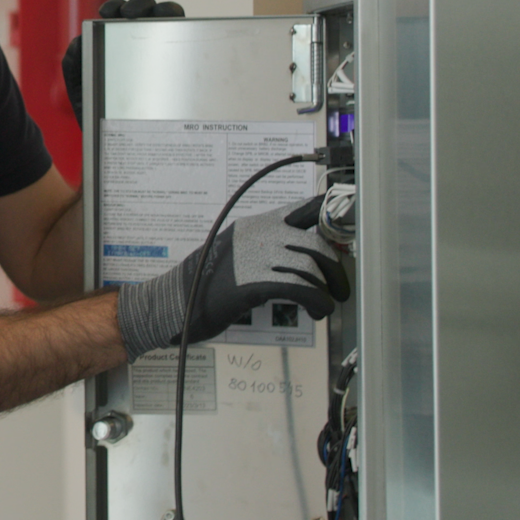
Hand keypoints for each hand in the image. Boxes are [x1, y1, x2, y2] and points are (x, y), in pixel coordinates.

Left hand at [62, 0, 185, 124]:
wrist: (115, 142)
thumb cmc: (96, 110)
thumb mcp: (79, 84)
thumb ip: (73, 61)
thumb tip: (79, 40)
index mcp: (117, 40)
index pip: (120, 13)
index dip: (115, 6)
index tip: (106, 13)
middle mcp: (143, 42)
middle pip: (149, 10)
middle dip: (141, 3)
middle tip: (129, 14)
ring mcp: (165, 52)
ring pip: (173, 20)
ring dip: (166, 10)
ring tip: (155, 16)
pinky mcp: (182, 68)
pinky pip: (190, 46)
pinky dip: (187, 33)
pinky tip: (178, 37)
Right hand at [116, 197, 349, 359]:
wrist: (174, 301)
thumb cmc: (202, 283)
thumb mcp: (235, 254)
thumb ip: (265, 249)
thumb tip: (298, 258)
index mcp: (256, 224)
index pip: (304, 209)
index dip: (330, 217)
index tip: (345, 230)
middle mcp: (260, 235)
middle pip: (315, 242)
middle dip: (335, 266)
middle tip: (340, 285)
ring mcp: (257, 257)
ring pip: (311, 267)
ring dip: (328, 289)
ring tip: (326, 304)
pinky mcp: (256, 283)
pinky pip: (302, 288)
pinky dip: (318, 301)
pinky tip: (317, 311)